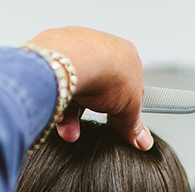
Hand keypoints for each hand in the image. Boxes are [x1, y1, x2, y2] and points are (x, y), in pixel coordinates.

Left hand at [25, 26, 153, 149]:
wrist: (74, 60)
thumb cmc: (107, 73)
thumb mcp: (130, 107)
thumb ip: (134, 125)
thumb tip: (142, 141)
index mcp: (126, 54)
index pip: (128, 86)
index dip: (123, 108)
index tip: (119, 126)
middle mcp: (100, 47)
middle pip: (99, 89)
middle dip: (94, 114)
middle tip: (92, 129)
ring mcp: (75, 49)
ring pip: (75, 90)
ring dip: (72, 116)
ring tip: (70, 131)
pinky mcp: (52, 56)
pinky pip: (57, 86)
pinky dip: (57, 104)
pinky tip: (58, 118)